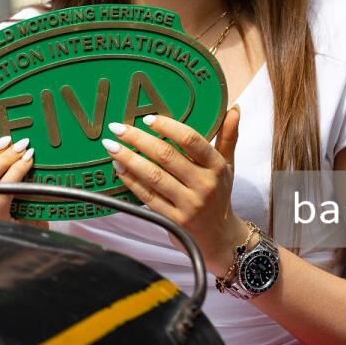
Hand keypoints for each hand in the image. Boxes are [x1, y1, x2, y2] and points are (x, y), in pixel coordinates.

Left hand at [101, 108, 246, 273]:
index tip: (147, 118)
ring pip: (153, 177)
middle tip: (117, 127)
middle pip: (166, 157)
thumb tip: (234, 108)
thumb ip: (228, 136)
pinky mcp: (174, 220)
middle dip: (138, 139)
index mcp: (216, 166)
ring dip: (129, 160)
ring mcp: (188, 204)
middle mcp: (204, 185)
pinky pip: (148, 197)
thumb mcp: (227, 165)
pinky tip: (119, 168)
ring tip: (111, 147)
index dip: (168, 127)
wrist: (219, 236)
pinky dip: (131, 182)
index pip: (191, 140)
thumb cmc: (219, 193)